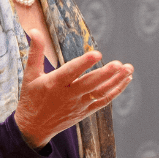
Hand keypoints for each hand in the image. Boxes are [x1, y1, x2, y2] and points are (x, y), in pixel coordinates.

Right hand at [14, 30, 132, 148]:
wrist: (33, 128)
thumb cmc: (31, 98)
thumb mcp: (30, 75)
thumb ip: (35, 52)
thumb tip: (34, 30)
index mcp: (54, 84)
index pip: (71, 72)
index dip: (84, 63)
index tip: (98, 54)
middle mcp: (68, 95)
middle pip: (89, 84)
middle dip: (105, 74)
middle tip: (119, 64)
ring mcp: (78, 105)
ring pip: (100, 92)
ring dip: (116, 81)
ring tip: (129, 69)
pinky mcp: (85, 112)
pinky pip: (103, 101)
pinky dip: (116, 91)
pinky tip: (126, 80)